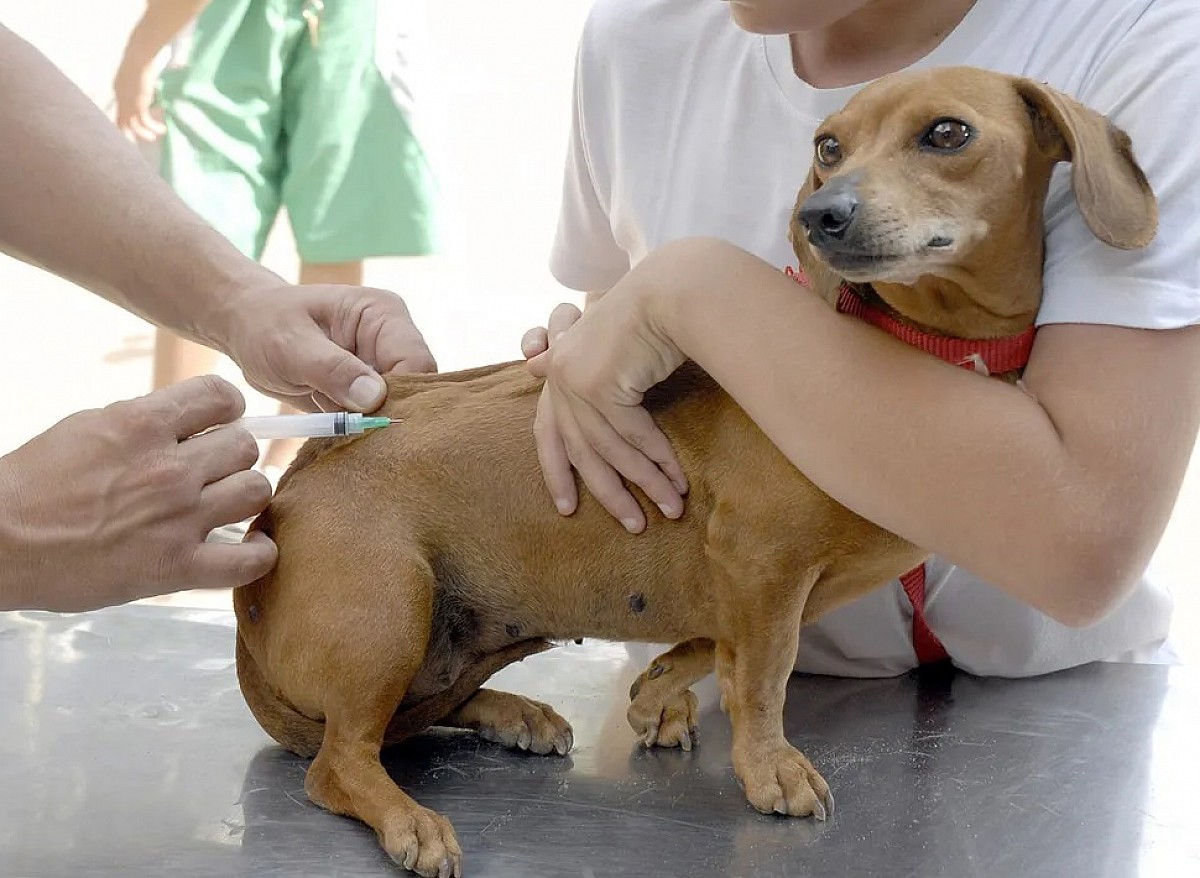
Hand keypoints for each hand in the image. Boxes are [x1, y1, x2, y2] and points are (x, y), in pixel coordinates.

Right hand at [0, 376, 275, 611]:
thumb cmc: (33, 486)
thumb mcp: (88, 426)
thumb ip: (145, 420)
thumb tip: (189, 418)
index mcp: (142, 425)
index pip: (221, 395)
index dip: (227, 408)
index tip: (220, 422)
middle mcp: (169, 469)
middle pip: (245, 446)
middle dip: (232, 455)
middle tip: (213, 470)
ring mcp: (178, 520)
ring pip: (256, 491)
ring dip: (246, 495)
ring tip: (226, 503)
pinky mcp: (177, 568)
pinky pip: (250, 560)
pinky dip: (260, 554)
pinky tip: (251, 545)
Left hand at [113, 44, 165, 142]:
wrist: (139, 56)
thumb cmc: (141, 59)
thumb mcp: (138, 73)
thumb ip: (141, 81)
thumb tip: (149, 84)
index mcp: (118, 89)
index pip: (119, 109)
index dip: (125, 120)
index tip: (135, 127)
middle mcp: (120, 98)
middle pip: (120, 122)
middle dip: (127, 134)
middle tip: (136, 142)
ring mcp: (128, 103)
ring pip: (132, 127)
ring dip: (144, 134)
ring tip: (154, 138)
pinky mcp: (138, 105)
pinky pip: (145, 123)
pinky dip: (153, 128)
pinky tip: (163, 129)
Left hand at [214, 281, 437, 412]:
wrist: (246, 328)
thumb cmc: (264, 324)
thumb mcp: (290, 345)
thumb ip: (332, 369)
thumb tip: (373, 399)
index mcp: (384, 314)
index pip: (416, 362)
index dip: (400, 396)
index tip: (367, 420)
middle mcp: (393, 339)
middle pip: (415, 389)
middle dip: (387, 414)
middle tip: (352, 431)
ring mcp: (383, 366)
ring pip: (399, 407)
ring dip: (371, 425)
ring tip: (334, 425)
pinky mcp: (369, 389)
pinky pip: (379, 417)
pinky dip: (359, 429)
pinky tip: (334, 428)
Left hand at [524, 287, 688, 531]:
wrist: (670, 289)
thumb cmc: (647, 312)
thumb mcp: (605, 343)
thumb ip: (576, 365)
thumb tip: (530, 363)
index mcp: (556, 368)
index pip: (548, 432)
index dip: (556, 472)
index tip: (568, 508)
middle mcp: (558, 376)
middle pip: (579, 451)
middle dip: (608, 492)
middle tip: (632, 524)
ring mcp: (576, 381)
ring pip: (610, 450)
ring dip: (645, 483)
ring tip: (670, 508)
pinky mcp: (600, 385)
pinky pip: (633, 437)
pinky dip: (658, 462)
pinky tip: (677, 480)